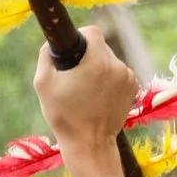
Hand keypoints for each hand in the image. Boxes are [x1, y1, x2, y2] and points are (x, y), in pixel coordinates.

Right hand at [32, 26, 137, 155]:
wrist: (89, 144)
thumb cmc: (63, 115)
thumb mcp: (43, 83)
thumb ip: (46, 56)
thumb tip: (52, 43)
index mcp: (97, 61)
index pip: (92, 32)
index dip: (80, 37)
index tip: (73, 51)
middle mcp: (117, 66)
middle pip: (102, 47)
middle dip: (89, 56)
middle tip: (76, 76)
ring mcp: (128, 77)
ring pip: (110, 61)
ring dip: (99, 69)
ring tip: (87, 90)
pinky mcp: (134, 88)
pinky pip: (119, 74)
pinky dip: (110, 80)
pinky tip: (99, 96)